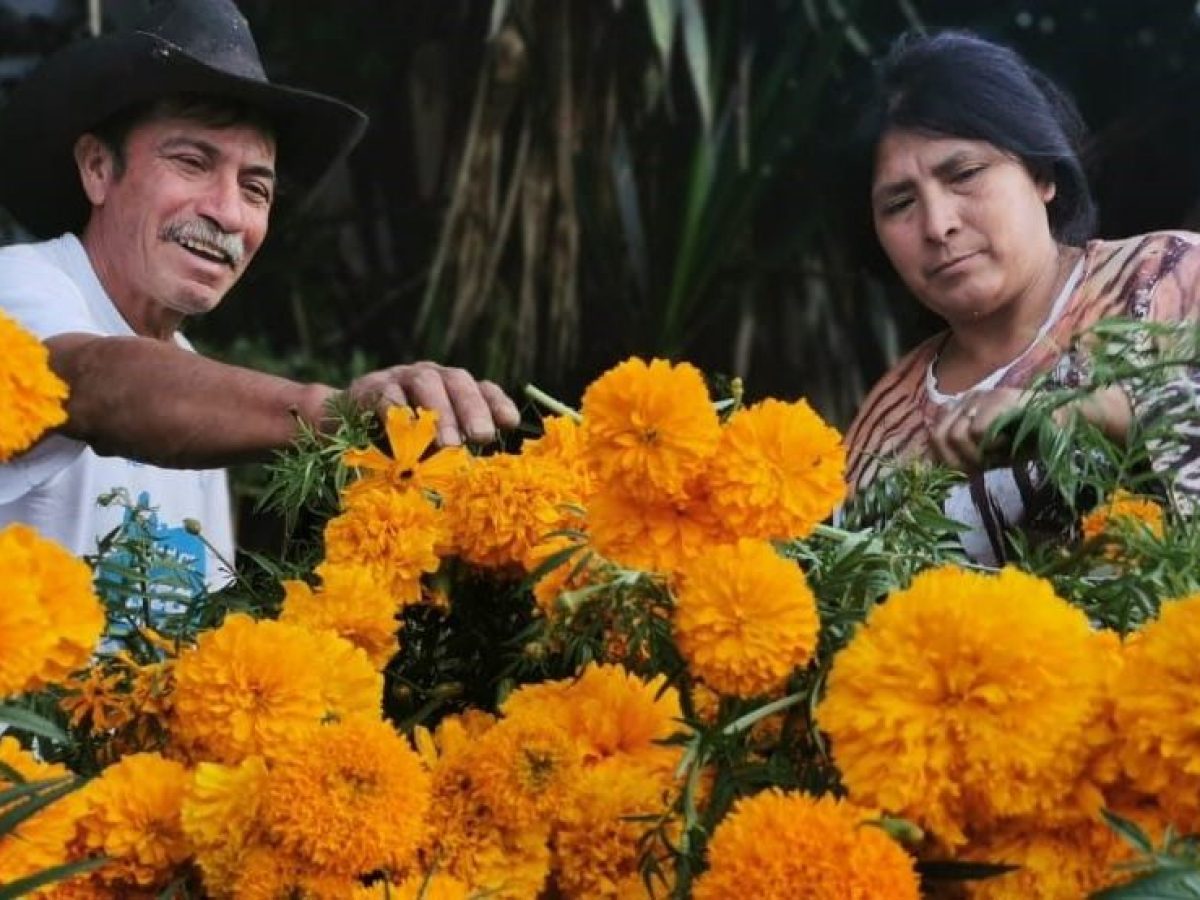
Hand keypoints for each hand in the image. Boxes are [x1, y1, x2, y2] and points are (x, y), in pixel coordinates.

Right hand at [345, 362, 519, 445]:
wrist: (343, 427)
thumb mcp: (432, 449)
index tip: (510, 423)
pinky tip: (408, 433)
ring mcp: (400, 377)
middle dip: (472, 408)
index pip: (483, 389)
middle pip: (457, 381)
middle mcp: (432, 377)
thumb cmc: (400, 443)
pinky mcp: (370, 386)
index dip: (497, 403)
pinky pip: (386, 393)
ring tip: (450, 444)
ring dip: (440, 413)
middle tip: (482, 436)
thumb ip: (454, 454)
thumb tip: (477, 478)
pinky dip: (398, 411)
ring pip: (426, 382)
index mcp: (454, 390)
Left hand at [928, 387, 1027, 472]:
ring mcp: (982, 396)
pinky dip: (991, 445)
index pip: (932, 435)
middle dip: (957, 460)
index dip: (945, 459)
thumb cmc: (1026, 443)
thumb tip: (931, 467)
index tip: (968, 471)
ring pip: (955, 434)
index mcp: (960, 410)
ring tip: (997, 455)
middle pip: (937, 436)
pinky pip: (977, 429)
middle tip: (982, 468)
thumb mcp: (987, 454)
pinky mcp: (999, 398)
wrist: (1065, 424)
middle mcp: (966, 400)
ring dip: (975, 455)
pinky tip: (1008, 444)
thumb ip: (961, 456)